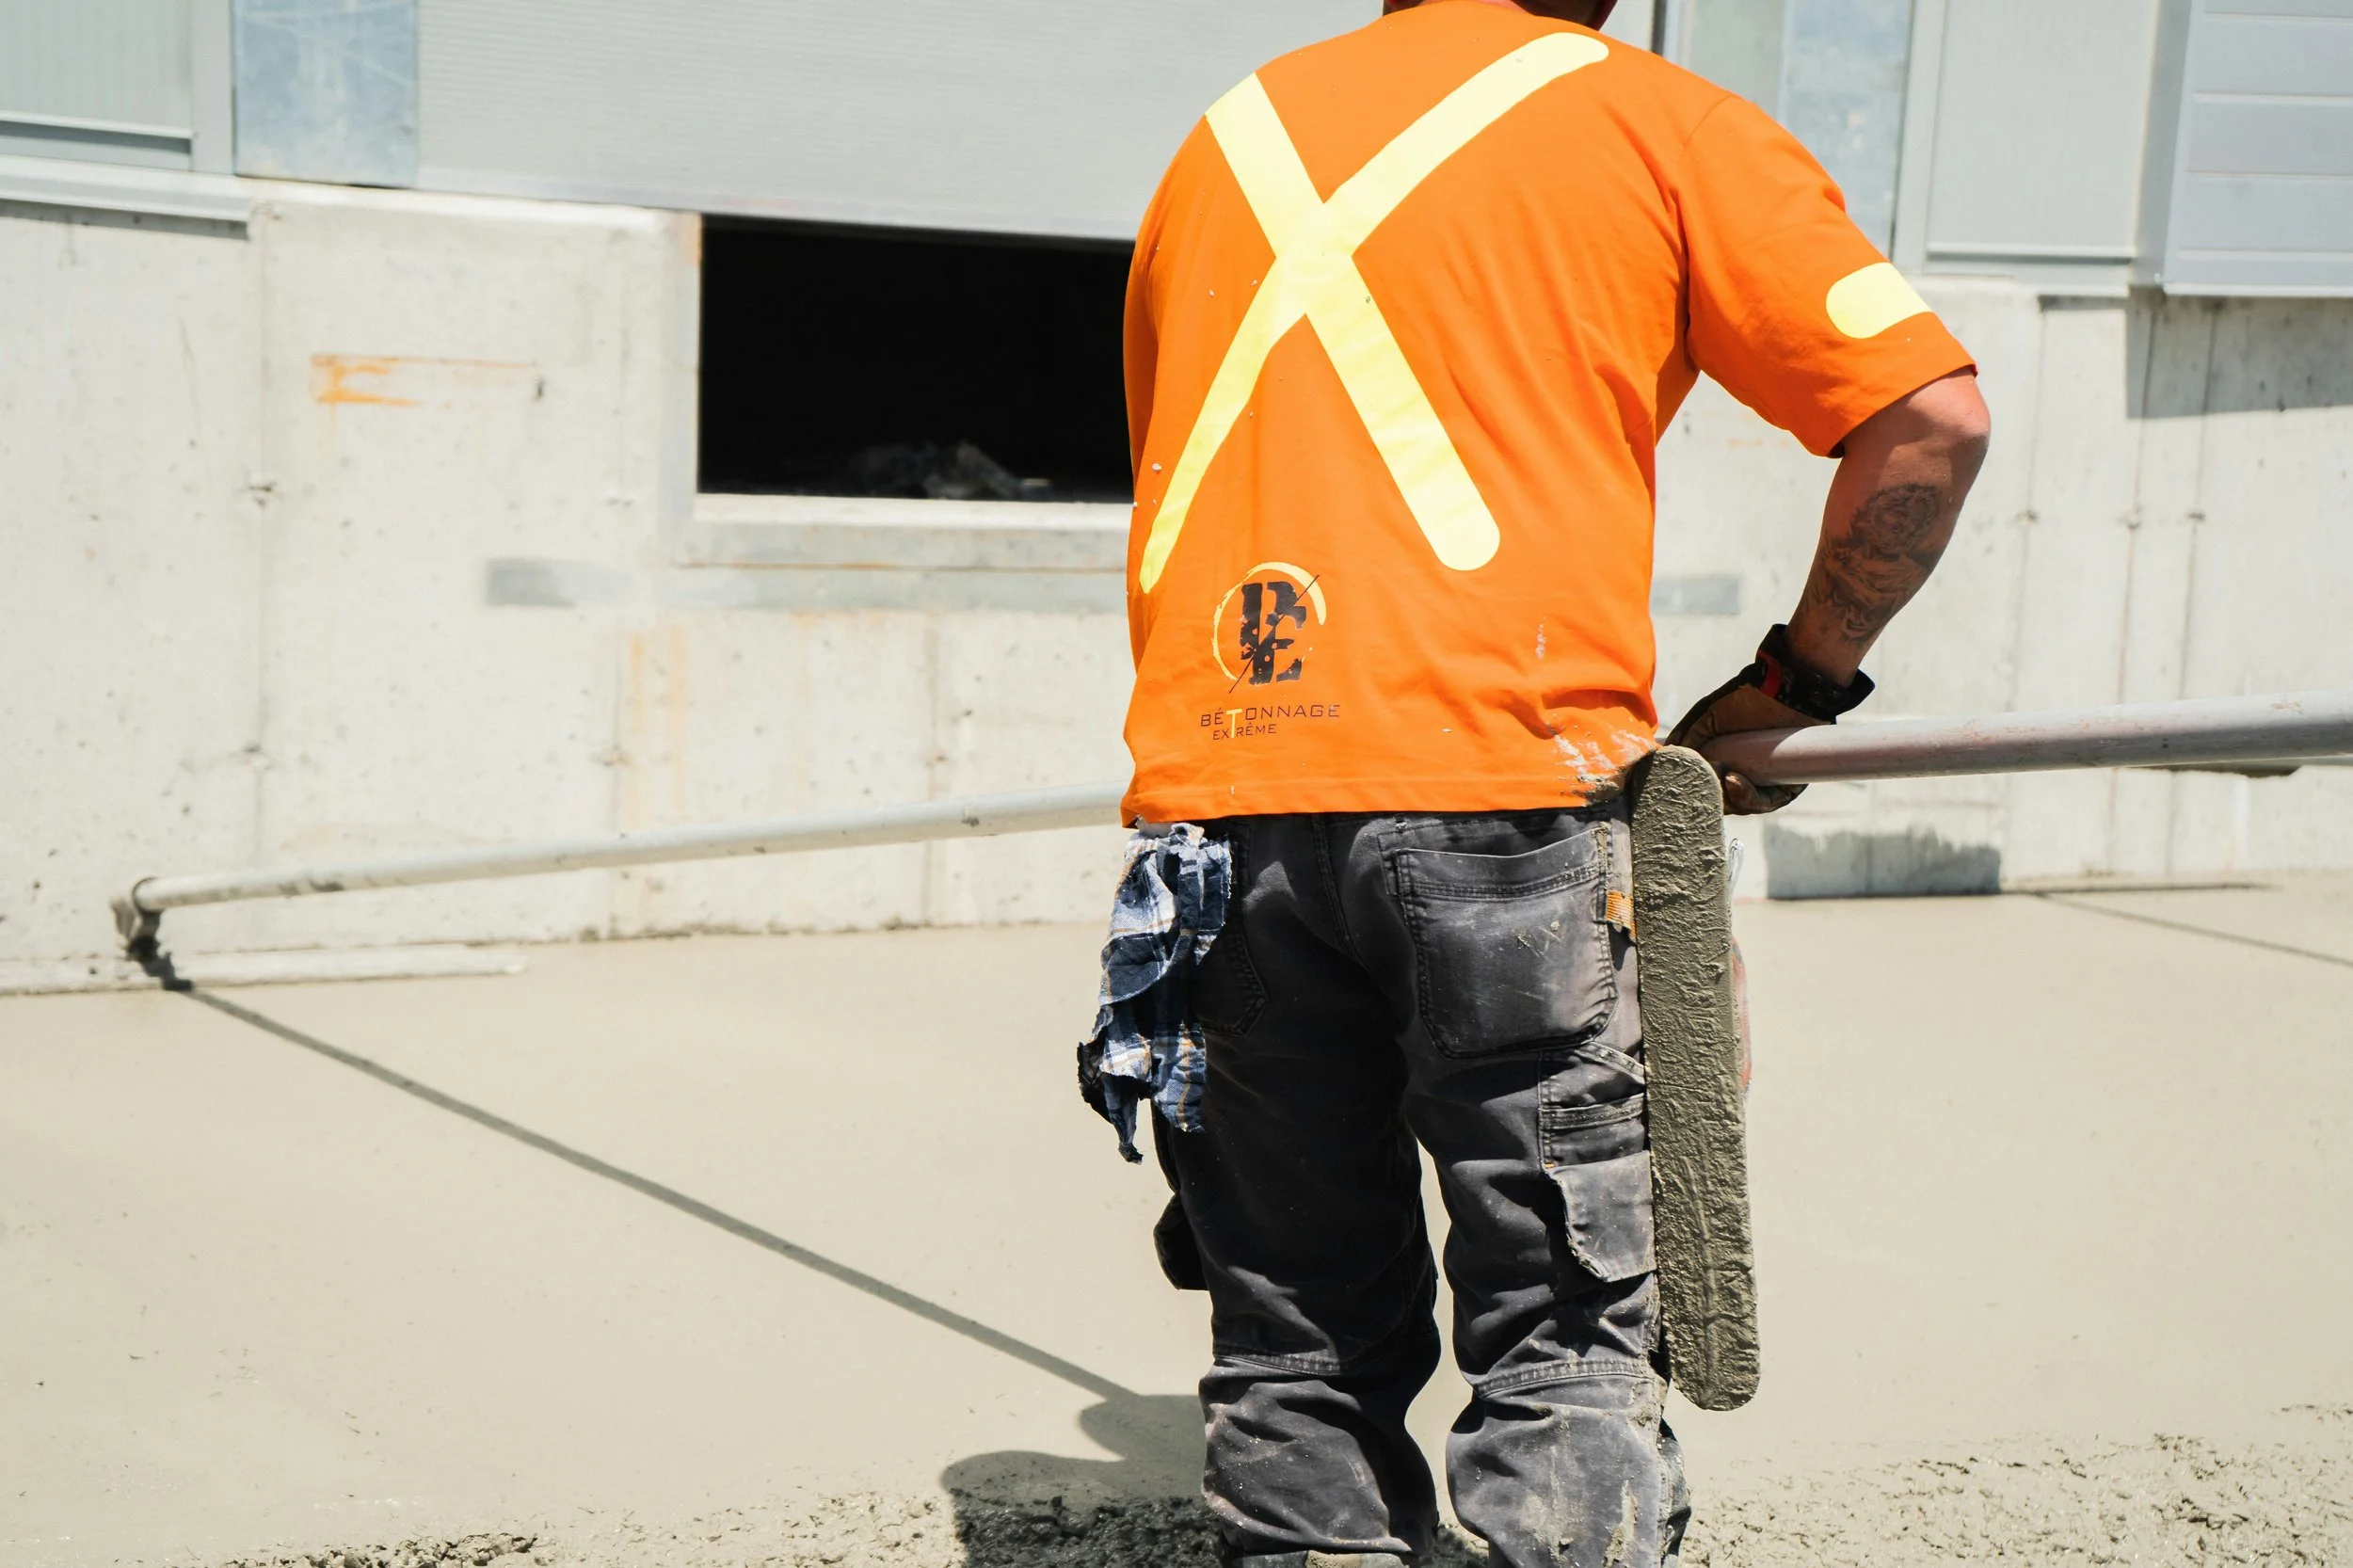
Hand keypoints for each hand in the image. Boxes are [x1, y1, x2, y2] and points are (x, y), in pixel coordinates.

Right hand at [1666, 625, 1872, 814]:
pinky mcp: (1789, 784)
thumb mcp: (1708, 715)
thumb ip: (1689, 735)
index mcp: (1731, 761)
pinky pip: (1768, 801)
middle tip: (1701, 782)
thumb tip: (1667, 754)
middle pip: (1728, 801)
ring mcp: (1769, 781)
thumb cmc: (1748, 696)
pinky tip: (1733, 781)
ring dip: (1729, 797)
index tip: (1684, 780)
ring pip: (1745, 804)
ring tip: (1720, 777)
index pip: (1713, 787)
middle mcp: (1750, 774)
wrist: (1785, 687)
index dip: (1699, 789)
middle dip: (1712, 796)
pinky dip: (1748, 797)